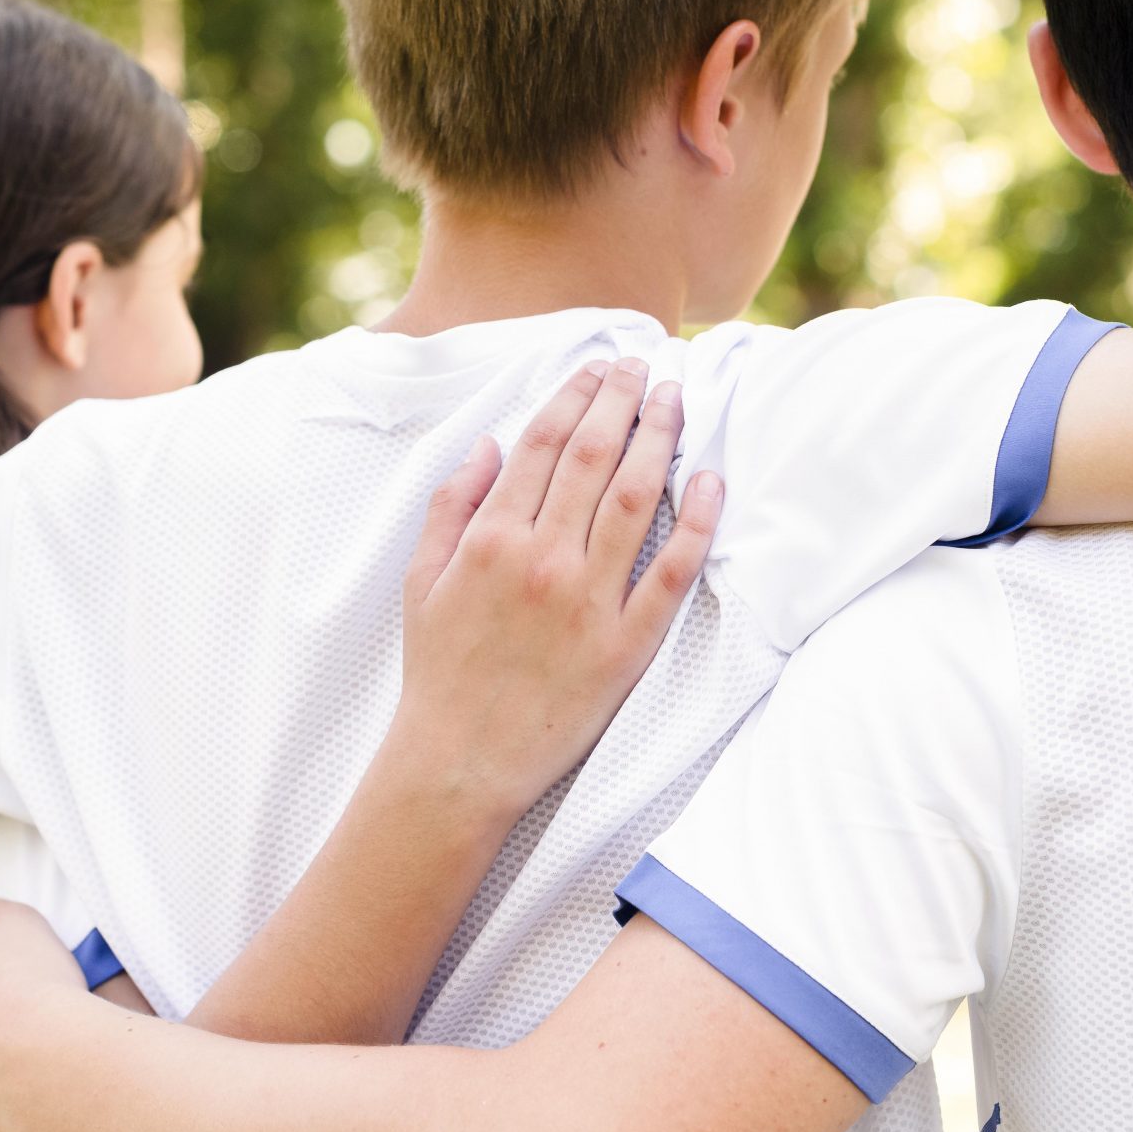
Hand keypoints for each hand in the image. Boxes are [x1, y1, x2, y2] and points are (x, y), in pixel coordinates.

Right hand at [392, 358, 722, 822]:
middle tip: (645, 367)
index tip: (599, 369)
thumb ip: (451, 507)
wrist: (458, 764)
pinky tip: (712, 482)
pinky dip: (697, 522)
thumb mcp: (420, 581)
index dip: (576, 395)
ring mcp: (587, 602)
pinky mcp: (625, 646)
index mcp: (491, 539)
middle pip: (596, 456)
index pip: (543, 443)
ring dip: (661, 440)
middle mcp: (542, 559)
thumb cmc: (438, 673)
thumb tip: (487, 443)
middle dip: (623, 400)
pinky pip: (671, 572)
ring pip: (637, 498)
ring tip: (677, 402)